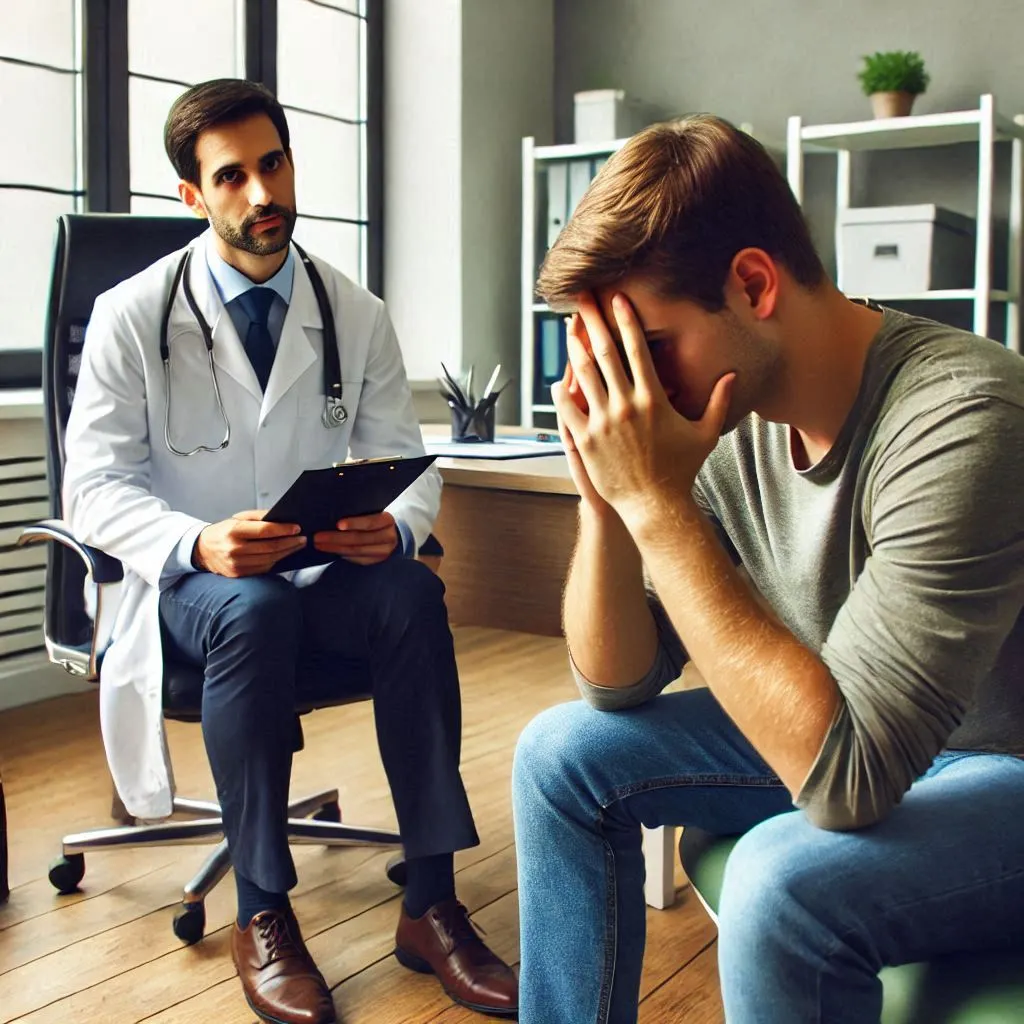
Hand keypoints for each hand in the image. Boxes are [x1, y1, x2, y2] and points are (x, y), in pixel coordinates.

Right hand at [194, 509, 305, 576]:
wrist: (203, 550)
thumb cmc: (225, 531)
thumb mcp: (238, 518)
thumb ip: (260, 517)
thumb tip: (284, 518)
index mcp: (234, 531)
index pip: (264, 530)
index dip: (283, 529)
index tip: (297, 527)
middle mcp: (234, 549)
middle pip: (270, 547)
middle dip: (290, 542)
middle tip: (304, 538)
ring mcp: (236, 564)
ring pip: (269, 559)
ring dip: (287, 552)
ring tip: (298, 545)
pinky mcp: (239, 574)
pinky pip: (264, 568)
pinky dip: (277, 561)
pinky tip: (285, 554)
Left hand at [313, 511, 397, 564]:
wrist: (392, 532)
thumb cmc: (376, 517)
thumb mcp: (373, 511)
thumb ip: (360, 512)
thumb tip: (334, 512)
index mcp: (387, 521)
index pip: (370, 522)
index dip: (354, 523)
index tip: (338, 524)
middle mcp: (388, 537)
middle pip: (360, 539)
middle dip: (336, 538)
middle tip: (317, 537)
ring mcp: (383, 551)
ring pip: (356, 551)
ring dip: (334, 548)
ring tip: (319, 544)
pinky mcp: (376, 560)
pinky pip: (356, 559)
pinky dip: (342, 554)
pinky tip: (330, 550)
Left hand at [551, 292, 733, 529]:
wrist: (655, 505)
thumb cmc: (681, 471)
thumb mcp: (706, 434)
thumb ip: (718, 401)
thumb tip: (733, 375)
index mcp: (653, 399)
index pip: (637, 349)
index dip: (625, 320)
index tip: (616, 299)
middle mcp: (626, 405)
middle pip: (604, 352)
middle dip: (592, 321)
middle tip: (582, 298)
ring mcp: (603, 422)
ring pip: (583, 375)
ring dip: (574, 348)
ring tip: (568, 329)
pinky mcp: (586, 440)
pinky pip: (568, 409)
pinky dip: (562, 392)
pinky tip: (559, 379)